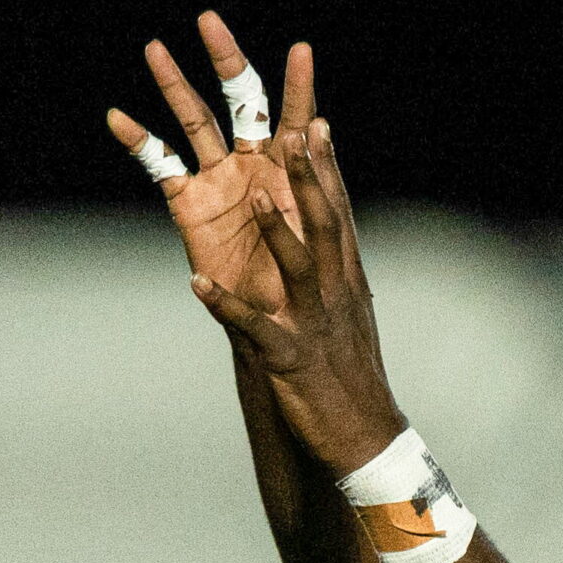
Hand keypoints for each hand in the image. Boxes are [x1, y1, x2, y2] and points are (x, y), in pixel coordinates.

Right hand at [105, 12, 309, 312]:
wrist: (279, 316)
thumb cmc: (308, 272)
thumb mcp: (318, 223)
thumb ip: (315, 174)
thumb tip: (315, 124)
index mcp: (288, 163)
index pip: (293, 113)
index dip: (298, 86)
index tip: (304, 51)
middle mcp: (252, 161)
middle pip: (237, 99)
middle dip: (225, 60)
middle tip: (208, 20)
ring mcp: (218, 179)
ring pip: (194, 121)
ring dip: (175, 86)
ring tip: (155, 50)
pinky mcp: (189, 204)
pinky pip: (160, 165)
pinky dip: (139, 142)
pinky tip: (118, 118)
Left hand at [187, 113, 405, 477]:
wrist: (365, 439)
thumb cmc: (351, 378)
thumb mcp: (347, 317)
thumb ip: (334, 275)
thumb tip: (327, 244)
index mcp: (346, 282)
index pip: (338, 215)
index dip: (327, 169)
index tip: (317, 123)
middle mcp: (335, 295)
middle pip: (325, 226)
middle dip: (308, 180)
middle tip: (292, 132)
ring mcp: (313, 325)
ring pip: (300, 269)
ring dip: (279, 233)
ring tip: (259, 197)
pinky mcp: (289, 359)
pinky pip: (255, 329)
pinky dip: (226, 308)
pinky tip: (197, 288)